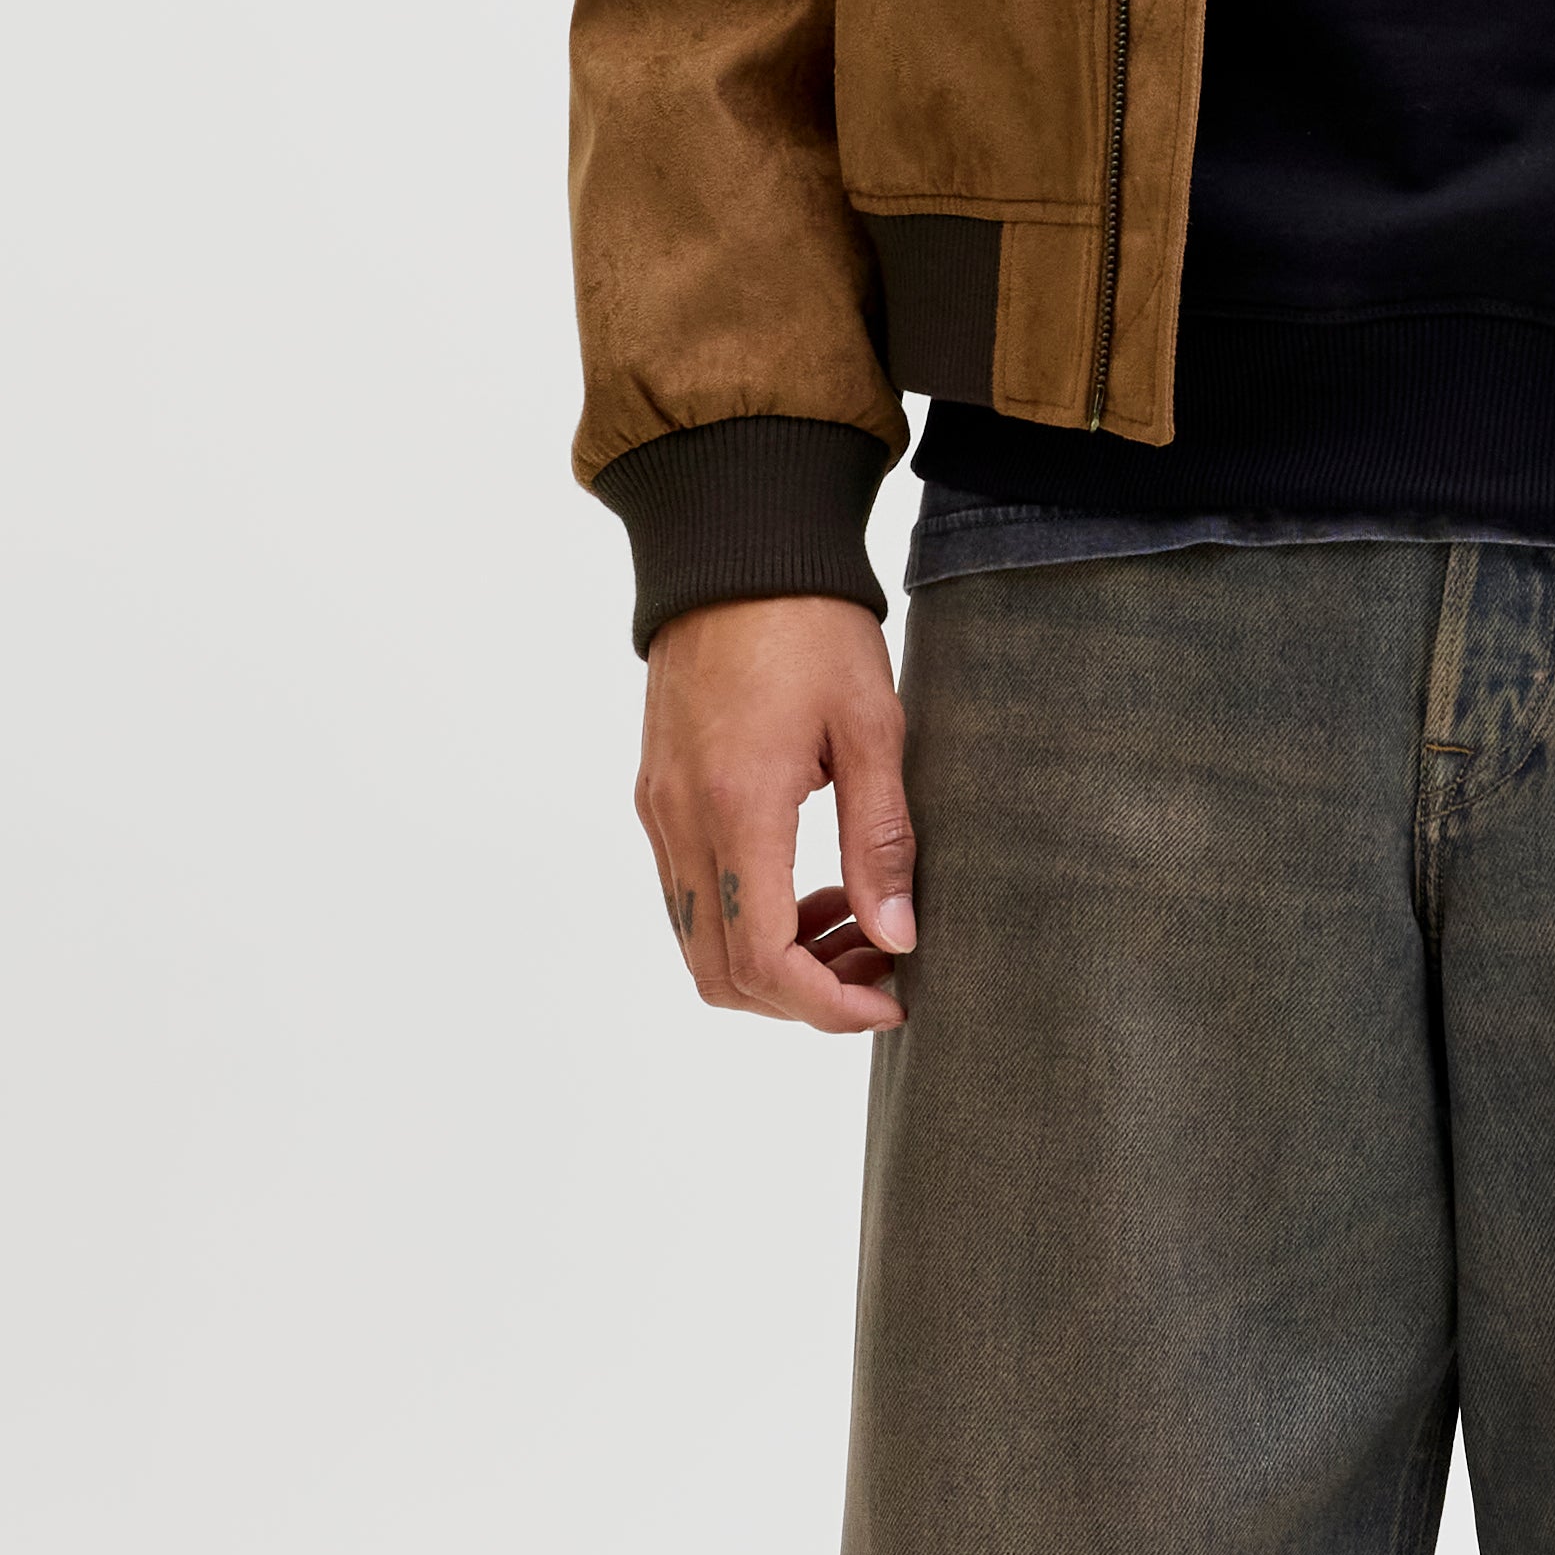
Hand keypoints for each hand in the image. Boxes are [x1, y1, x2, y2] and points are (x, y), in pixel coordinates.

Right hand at [635, 595, 916, 1035]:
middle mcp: (682, 822)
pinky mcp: (657, 796)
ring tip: (855, 923)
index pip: (763, 961)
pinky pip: (690, 895)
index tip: (891, 997)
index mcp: (738, 808)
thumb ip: (880, 842)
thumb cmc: (811, 626)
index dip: (828, 1005)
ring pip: (700, 943)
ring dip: (775, 960)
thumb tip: (897, 938)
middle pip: (721, 975)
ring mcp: (660, 812)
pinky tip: (810, 884)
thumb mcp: (871, 729)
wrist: (735, 549)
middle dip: (803, 998)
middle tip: (878, 967)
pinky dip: (747, 918)